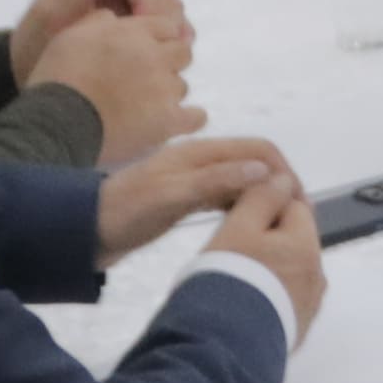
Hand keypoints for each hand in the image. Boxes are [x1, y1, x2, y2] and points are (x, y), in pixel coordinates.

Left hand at [7, 0, 191, 83]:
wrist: (25, 68)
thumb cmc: (35, 40)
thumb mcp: (51, 13)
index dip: (150, 1)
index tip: (145, 27)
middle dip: (166, 16)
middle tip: (161, 43)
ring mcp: (126, 9)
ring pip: (168, 10)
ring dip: (173, 27)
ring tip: (170, 51)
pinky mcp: (132, 30)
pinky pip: (162, 29)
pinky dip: (172, 39)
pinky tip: (171, 57)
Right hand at [29, 9, 199, 156]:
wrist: (58, 120)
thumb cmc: (58, 76)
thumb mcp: (72, 35)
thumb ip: (99, 22)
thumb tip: (114, 15)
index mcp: (133, 33)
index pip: (165, 26)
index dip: (157, 38)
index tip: (145, 50)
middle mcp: (155, 56)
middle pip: (181, 52)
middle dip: (169, 61)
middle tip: (147, 77)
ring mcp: (164, 89)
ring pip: (182, 85)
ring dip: (168, 91)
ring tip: (147, 105)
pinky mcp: (168, 120)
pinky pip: (195, 116)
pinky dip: (189, 118)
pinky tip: (177, 120)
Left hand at [97, 130, 295, 260]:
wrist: (82, 231)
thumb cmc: (125, 214)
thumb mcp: (170, 197)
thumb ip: (215, 181)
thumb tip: (266, 172)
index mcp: (199, 153)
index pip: (259, 151)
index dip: (285, 172)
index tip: (300, 205)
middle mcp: (200, 160)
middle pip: (255, 162)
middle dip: (280, 184)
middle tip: (294, 220)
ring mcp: (193, 178)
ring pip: (243, 179)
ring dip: (264, 195)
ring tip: (278, 225)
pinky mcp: (185, 197)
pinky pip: (227, 195)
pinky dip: (245, 204)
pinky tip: (247, 225)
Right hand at [204, 162, 327, 329]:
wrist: (224, 347)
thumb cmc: (229, 279)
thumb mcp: (238, 228)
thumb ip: (262, 199)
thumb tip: (283, 178)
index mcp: (306, 245)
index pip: (295, 206)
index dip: (268, 202)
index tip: (239, 210)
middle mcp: (316, 275)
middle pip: (296, 241)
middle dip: (270, 236)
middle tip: (232, 243)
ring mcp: (309, 305)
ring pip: (292, 270)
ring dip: (271, 265)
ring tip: (236, 271)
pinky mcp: (296, 329)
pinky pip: (285, 298)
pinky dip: (270, 291)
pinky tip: (247, 298)